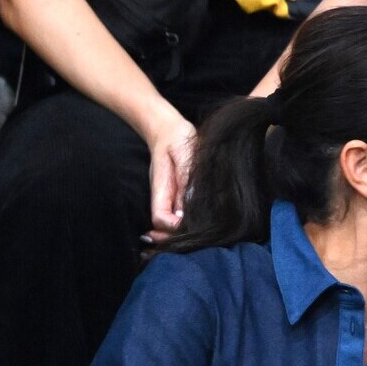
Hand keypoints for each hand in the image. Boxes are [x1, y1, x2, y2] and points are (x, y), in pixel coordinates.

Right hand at [141, 111, 196, 241]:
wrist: (168, 128)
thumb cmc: (177, 139)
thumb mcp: (185, 156)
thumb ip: (186, 178)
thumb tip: (189, 202)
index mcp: (160, 190)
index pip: (161, 219)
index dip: (173, 227)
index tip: (190, 224)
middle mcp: (162, 198)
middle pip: (165, 227)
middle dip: (178, 235)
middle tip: (202, 237)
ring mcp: (168, 198)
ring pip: (172, 223)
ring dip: (184, 230)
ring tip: (205, 232)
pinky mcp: (177, 196)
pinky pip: (179, 214)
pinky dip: (187, 221)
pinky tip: (202, 221)